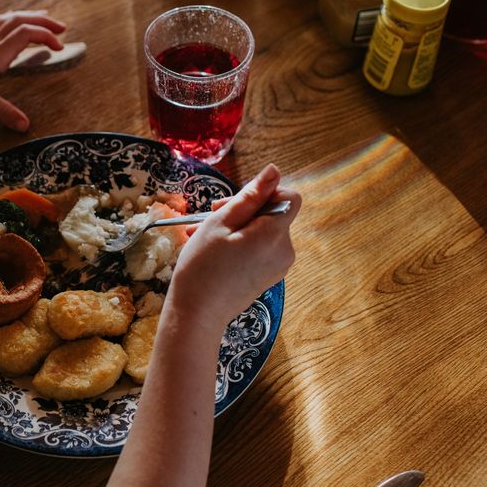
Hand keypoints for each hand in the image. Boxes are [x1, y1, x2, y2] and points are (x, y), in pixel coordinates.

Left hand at [0, 10, 65, 130]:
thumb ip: (3, 112)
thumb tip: (25, 125)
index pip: (27, 34)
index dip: (47, 36)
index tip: (60, 48)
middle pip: (21, 20)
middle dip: (43, 21)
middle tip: (61, 26)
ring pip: (7, 19)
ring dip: (26, 16)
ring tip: (39, 16)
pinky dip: (5, 21)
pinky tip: (4, 23)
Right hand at [169, 163, 300, 328]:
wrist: (197, 315)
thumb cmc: (202, 266)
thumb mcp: (221, 223)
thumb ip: (251, 196)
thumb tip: (274, 171)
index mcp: (274, 234)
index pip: (289, 197)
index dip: (264, 193)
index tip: (236, 203)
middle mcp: (285, 251)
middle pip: (274, 214)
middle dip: (244, 210)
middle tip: (210, 215)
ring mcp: (279, 266)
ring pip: (263, 231)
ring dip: (237, 226)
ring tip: (204, 234)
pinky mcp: (269, 276)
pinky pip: (260, 248)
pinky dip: (241, 243)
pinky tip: (214, 250)